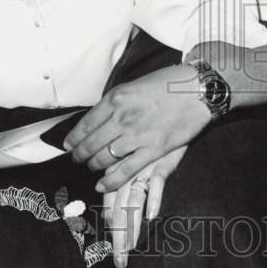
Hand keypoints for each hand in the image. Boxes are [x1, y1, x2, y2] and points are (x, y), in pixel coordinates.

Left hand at [63, 64, 208, 191]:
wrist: (198, 89)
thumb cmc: (169, 83)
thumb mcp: (134, 85)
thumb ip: (116, 103)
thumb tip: (101, 117)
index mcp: (116, 99)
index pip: (86, 124)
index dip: (74, 138)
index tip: (68, 144)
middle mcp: (122, 118)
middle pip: (91, 143)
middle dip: (80, 154)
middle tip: (76, 158)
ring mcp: (137, 135)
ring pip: (104, 158)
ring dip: (94, 165)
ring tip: (91, 167)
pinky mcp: (154, 150)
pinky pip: (125, 170)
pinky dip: (110, 181)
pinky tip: (102, 184)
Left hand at [103, 146, 186, 267]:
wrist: (162, 113)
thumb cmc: (144, 140)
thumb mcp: (130, 163)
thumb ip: (119, 188)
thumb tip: (107, 217)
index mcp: (117, 176)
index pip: (110, 209)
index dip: (112, 232)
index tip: (114, 253)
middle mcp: (126, 175)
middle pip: (120, 212)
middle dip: (119, 239)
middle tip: (120, 263)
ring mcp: (143, 169)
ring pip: (134, 202)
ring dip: (132, 227)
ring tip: (130, 248)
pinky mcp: (161, 163)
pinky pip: (156, 182)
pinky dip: (154, 198)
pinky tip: (152, 216)